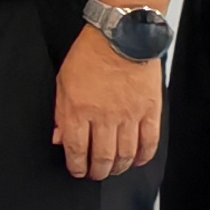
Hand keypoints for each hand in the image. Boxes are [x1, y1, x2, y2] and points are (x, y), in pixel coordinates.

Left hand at [54, 30, 164, 179]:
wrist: (121, 36)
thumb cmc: (89, 55)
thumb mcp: (63, 82)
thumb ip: (60, 112)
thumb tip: (59, 137)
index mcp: (78, 110)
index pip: (76, 150)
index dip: (77, 166)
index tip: (77, 171)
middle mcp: (104, 117)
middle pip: (102, 157)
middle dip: (98, 172)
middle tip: (96, 174)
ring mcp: (129, 115)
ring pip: (125, 154)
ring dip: (119, 167)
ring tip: (114, 169)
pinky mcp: (150, 111)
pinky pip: (149, 142)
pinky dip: (143, 156)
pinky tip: (137, 160)